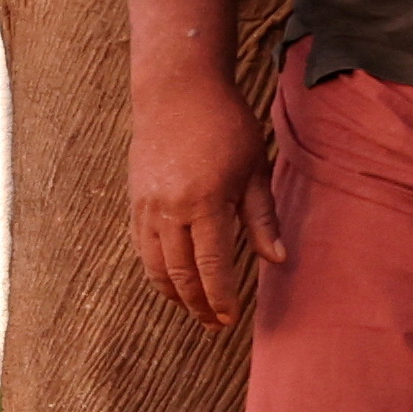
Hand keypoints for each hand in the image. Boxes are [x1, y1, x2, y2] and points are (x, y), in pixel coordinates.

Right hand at [130, 66, 273, 329]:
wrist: (177, 88)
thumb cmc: (226, 124)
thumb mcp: (254, 169)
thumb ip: (262, 218)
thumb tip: (277, 260)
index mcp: (206, 203)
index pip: (212, 267)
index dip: (221, 298)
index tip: (230, 318)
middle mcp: (171, 210)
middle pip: (181, 274)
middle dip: (198, 304)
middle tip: (214, 323)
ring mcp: (148, 205)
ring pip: (155, 265)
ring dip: (174, 292)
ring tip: (192, 307)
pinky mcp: (135, 198)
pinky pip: (142, 246)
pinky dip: (155, 269)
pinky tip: (169, 279)